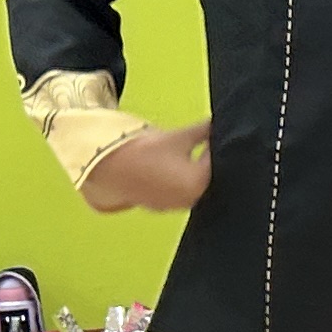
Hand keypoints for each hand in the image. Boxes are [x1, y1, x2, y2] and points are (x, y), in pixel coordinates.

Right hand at [85, 122, 208, 213]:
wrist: (113, 165)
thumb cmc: (146, 151)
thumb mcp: (179, 136)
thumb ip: (204, 130)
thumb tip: (219, 123)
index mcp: (199, 181)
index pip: (218, 161)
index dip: (217, 146)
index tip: (213, 135)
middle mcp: (191, 199)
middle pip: (210, 177)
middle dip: (208, 160)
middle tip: (201, 144)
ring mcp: (178, 206)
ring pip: (196, 186)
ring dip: (195, 172)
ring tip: (180, 156)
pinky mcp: (166, 207)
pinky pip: (181, 193)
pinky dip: (181, 182)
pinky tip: (171, 169)